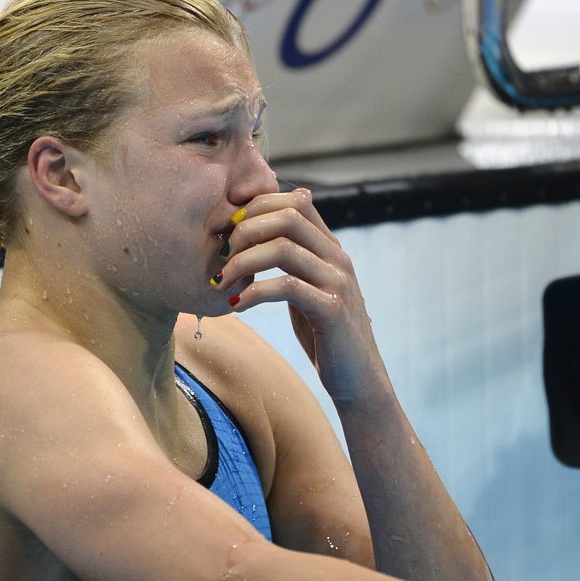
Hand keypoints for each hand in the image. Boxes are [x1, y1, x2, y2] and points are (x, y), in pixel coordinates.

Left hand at [218, 189, 383, 401]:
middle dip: (245, 230)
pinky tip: (237, 304)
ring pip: (283, 247)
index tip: (229, 232)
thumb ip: (295, 262)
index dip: (257, 208)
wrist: (358, 378)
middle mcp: (338, 258)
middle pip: (287, 216)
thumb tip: (267, 235)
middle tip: (221, 255)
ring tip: (222, 281)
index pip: (295, 202)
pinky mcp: (331, 309)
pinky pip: (285, 286)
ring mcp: (337, 281)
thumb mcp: (310, 290)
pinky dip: (254, 292)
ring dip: (243, 261)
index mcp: (331, 248)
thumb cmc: (326, 336)